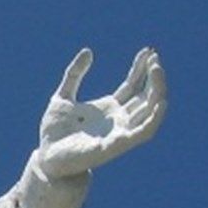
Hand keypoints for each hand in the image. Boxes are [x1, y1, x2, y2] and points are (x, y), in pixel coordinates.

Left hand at [33, 47, 166, 179]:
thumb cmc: (54, 132)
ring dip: (157, 90)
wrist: (46, 156)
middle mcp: (119, 120)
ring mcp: (120, 132)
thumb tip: (88, 51)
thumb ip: (74, 74)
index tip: (148, 51)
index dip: (141, 68)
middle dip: (153, 76)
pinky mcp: (118, 144)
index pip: (133, 86)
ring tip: (157, 70)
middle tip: (155, 57)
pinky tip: (161, 101)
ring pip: (150, 110)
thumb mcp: (62, 96)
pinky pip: (144, 132)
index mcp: (108, 108)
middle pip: (145, 96)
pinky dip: (155, 118)